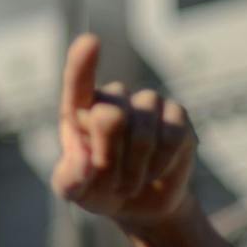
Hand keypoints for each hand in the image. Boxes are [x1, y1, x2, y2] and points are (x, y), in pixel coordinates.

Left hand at [50, 33, 195, 228]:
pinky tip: (154, 173)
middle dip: (108, 159)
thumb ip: (69, 178)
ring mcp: (147, 103)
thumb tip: (84, 160)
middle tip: (109, 184)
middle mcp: (114, 97)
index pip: (79, 81)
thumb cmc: (97, 188)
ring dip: (134, 169)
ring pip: (142, 130)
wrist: (138, 204)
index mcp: (80, 108)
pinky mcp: (177, 116)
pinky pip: (172, 135)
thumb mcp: (73, 190)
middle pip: (110, 118)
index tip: (90, 42)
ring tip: (129, 185)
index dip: (84, 63)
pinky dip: (161, 163)